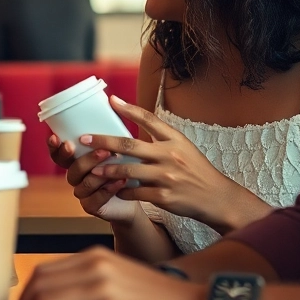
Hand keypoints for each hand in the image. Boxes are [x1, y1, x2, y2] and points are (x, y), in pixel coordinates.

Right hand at [50, 134, 139, 224]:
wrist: (134, 196)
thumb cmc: (123, 167)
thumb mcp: (115, 148)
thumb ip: (108, 134)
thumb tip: (112, 103)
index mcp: (76, 161)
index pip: (58, 154)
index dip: (54, 147)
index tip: (56, 137)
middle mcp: (76, 177)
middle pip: (73, 169)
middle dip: (87, 160)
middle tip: (104, 151)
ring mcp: (83, 193)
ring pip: (84, 184)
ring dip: (101, 174)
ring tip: (117, 164)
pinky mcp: (92, 207)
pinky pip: (96, 199)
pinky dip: (109, 189)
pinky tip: (121, 181)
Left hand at [84, 96, 246, 230]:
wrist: (216, 198)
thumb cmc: (196, 170)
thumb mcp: (184, 147)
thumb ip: (161, 138)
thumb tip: (135, 122)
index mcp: (175, 140)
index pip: (149, 119)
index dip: (129, 109)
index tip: (111, 100)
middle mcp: (170, 155)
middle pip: (130, 145)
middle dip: (103, 141)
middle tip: (83, 139)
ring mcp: (167, 177)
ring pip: (128, 171)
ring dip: (107, 170)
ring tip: (94, 170)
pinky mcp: (164, 197)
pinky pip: (135, 193)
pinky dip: (122, 191)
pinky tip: (115, 190)